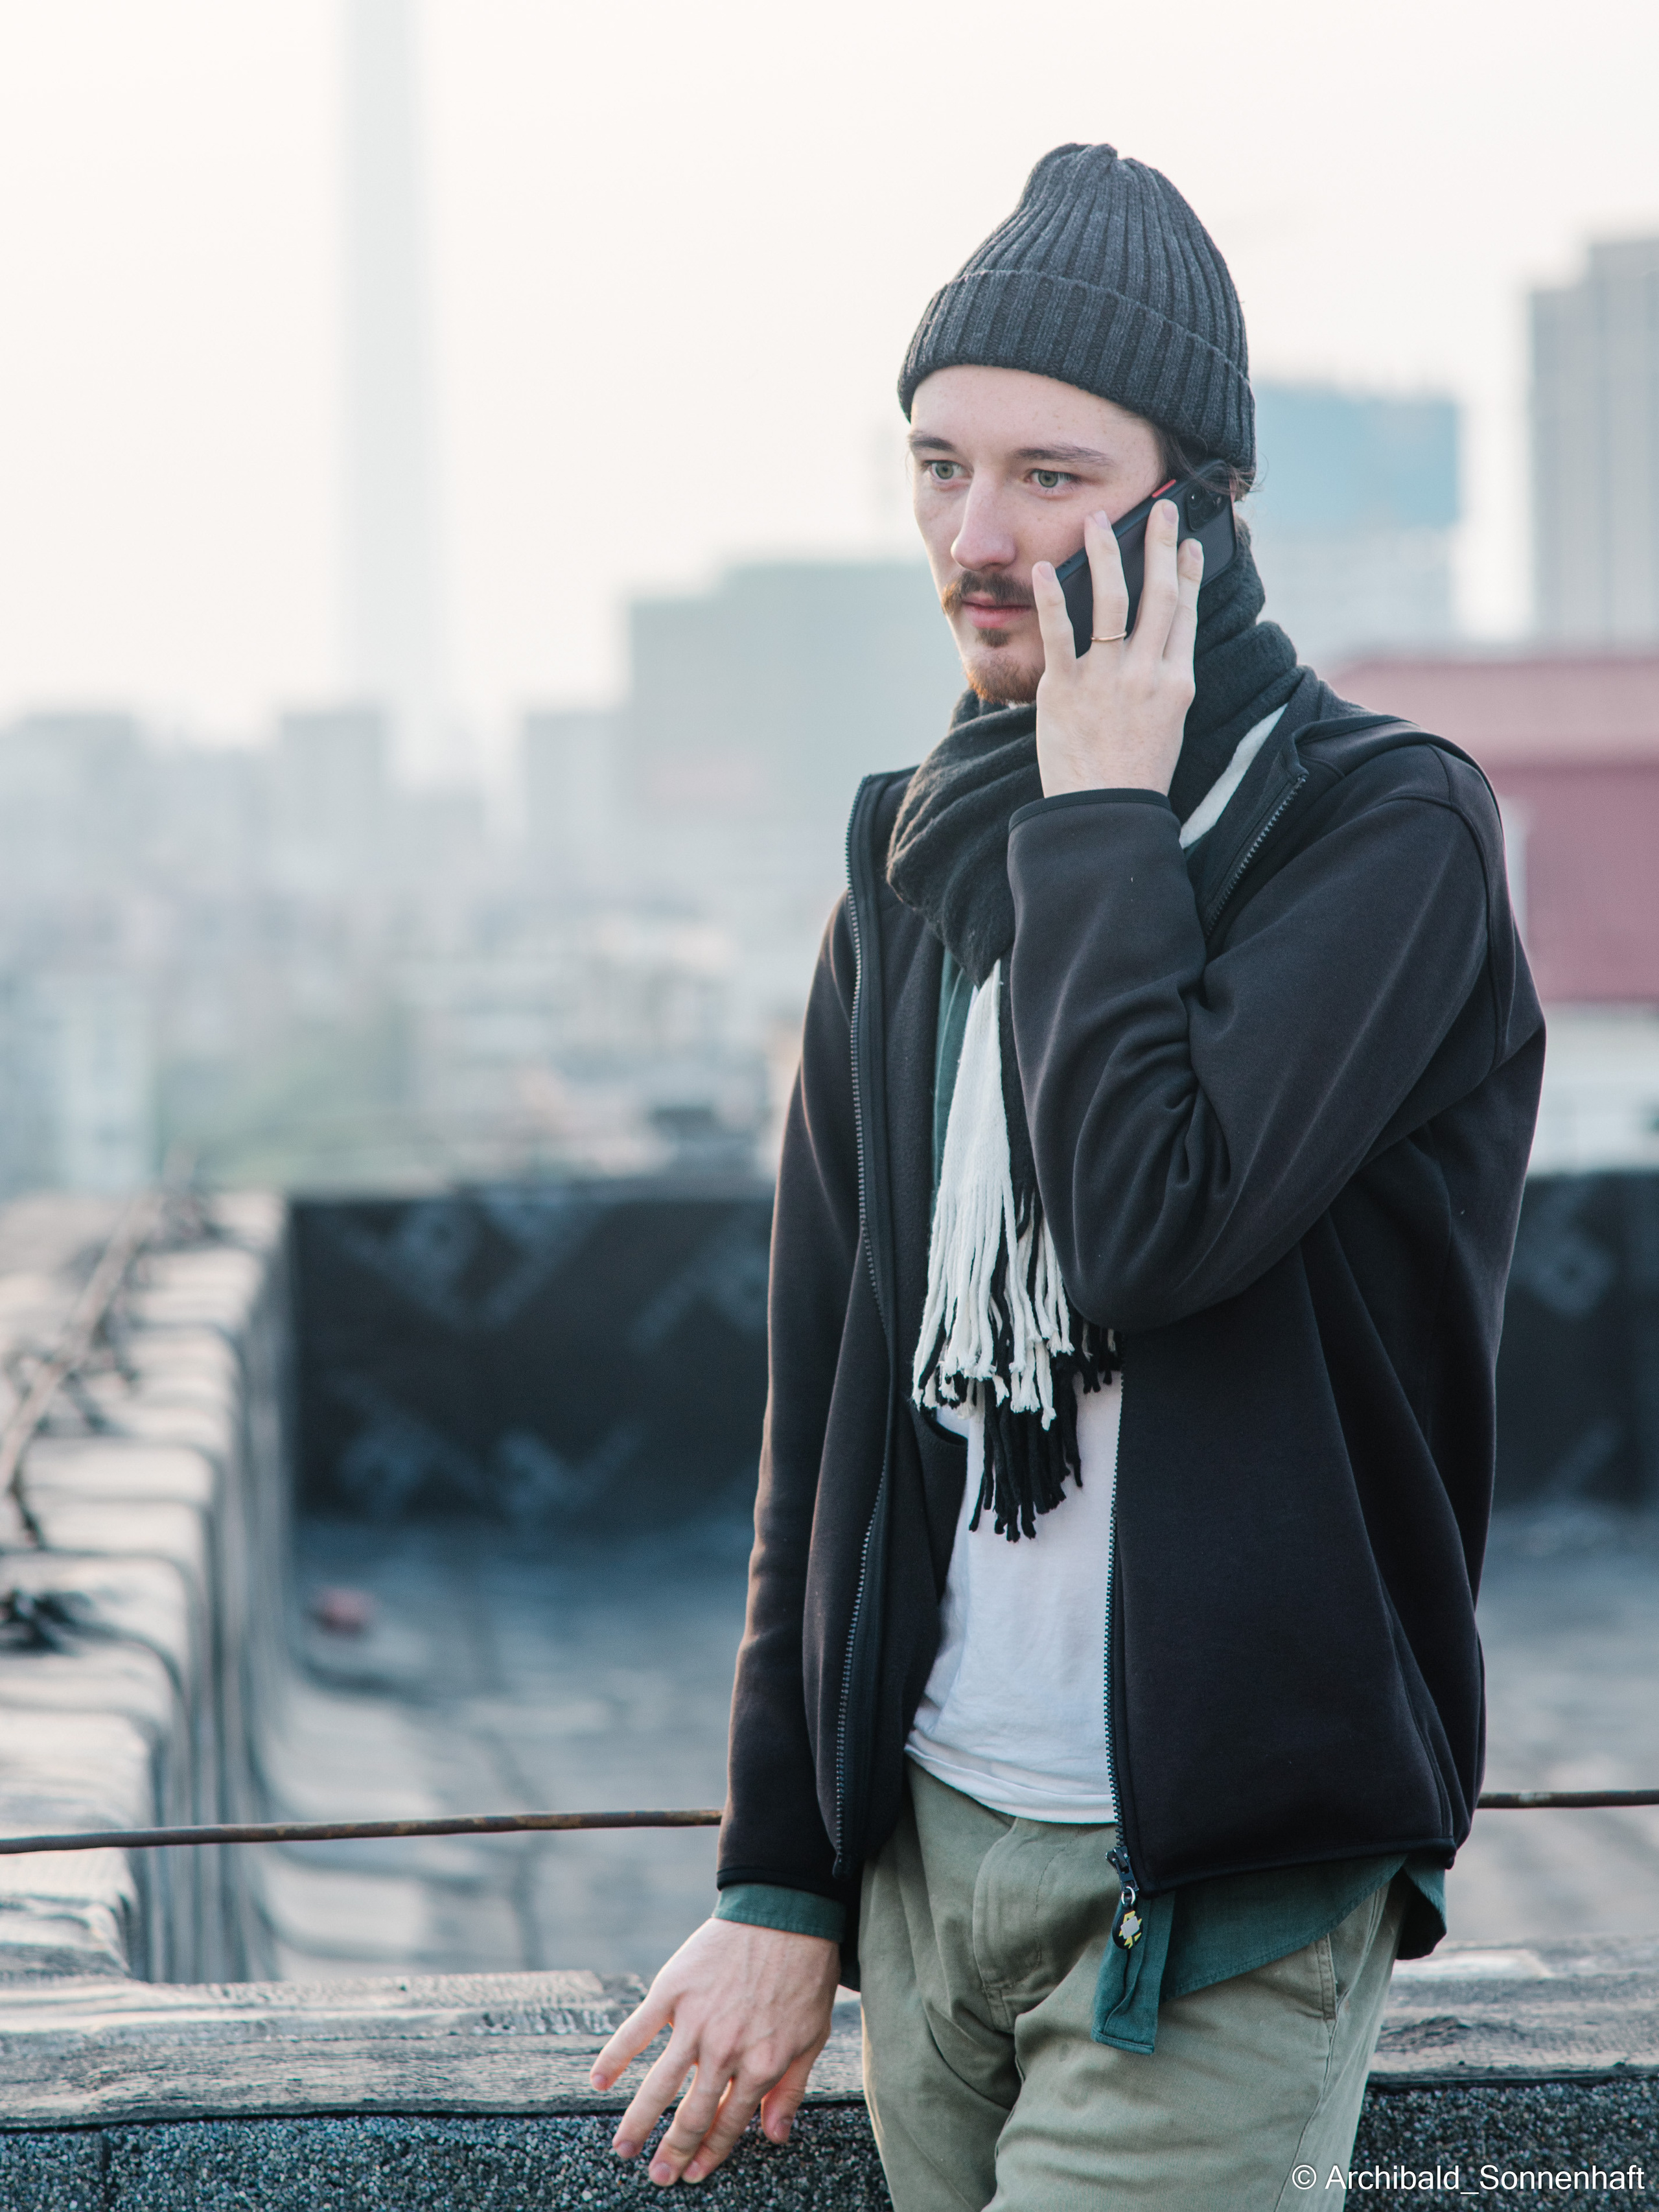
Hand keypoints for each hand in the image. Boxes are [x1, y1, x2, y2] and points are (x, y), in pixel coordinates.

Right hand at [590, 1915, 840, 2186]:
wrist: (785, 1910)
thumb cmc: (805, 1972)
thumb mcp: (812, 2036)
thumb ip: (791, 2088)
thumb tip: (773, 2136)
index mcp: (761, 2064)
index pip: (729, 2123)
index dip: (710, 2153)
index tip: (694, 2175)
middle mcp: (725, 2050)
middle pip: (691, 2114)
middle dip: (673, 2153)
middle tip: (657, 2177)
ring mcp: (695, 2020)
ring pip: (659, 2084)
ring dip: (638, 2122)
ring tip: (623, 2149)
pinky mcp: (673, 1990)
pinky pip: (636, 2030)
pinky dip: (614, 2056)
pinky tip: (599, 2081)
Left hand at [1031, 497, 1203, 797]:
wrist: (1105, 814)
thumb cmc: (1135, 777)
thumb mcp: (1167, 725)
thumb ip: (1163, 683)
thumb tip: (1155, 648)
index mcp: (1177, 682)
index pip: (1185, 614)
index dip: (1187, 574)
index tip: (1187, 543)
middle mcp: (1147, 674)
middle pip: (1158, 596)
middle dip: (1159, 546)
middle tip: (1157, 508)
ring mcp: (1106, 679)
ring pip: (1112, 602)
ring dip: (1105, 555)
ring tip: (1097, 521)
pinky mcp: (1065, 690)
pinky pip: (1058, 634)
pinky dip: (1052, 598)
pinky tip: (1046, 568)